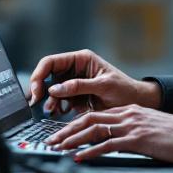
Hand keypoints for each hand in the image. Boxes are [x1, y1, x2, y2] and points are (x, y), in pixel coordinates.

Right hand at [28, 48, 160, 114]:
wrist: (136, 104)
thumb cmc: (125, 90)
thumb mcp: (103, 86)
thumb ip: (79, 86)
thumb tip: (55, 89)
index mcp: (81, 59)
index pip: (51, 62)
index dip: (40, 75)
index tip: (37, 90)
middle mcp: (75, 69)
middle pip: (49, 76)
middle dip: (42, 90)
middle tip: (38, 102)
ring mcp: (75, 84)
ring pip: (53, 91)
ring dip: (50, 101)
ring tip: (53, 110)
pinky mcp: (76, 97)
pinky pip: (61, 101)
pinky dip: (58, 107)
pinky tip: (62, 112)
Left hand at [45, 105, 172, 162]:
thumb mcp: (147, 128)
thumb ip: (128, 132)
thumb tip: (111, 144)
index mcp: (128, 111)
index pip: (95, 114)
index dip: (75, 124)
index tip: (62, 134)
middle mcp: (127, 115)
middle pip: (89, 119)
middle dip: (67, 130)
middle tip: (52, 140)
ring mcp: (131, 126)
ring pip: (94, 129)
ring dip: (73, 140)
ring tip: (59, 148)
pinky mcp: (136, 139)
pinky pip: (107, 144)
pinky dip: (90, 151)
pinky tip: (80, 157)